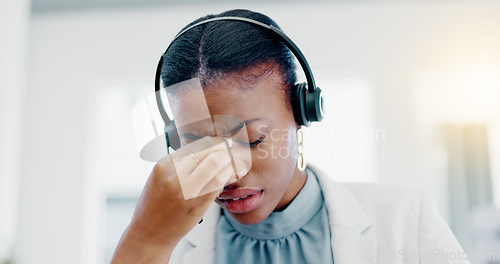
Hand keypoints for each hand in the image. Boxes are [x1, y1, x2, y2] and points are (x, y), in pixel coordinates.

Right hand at [111, 137, 248, 262]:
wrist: (149, 234)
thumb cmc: (154, 205)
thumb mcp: (159, 178)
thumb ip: (177, 163)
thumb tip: (203, 149)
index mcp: (163, 166)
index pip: (194, 146)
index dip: (210, 142)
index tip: (219, 142)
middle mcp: (174, 176)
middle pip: (207, 153)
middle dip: (222, 148)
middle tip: (230, 146)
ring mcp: (186, 191)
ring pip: (215, 166)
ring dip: (227, 161)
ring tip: (231, 160)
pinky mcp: (197, 204)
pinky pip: (217, 184)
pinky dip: (225, 176)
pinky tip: (228, 174)